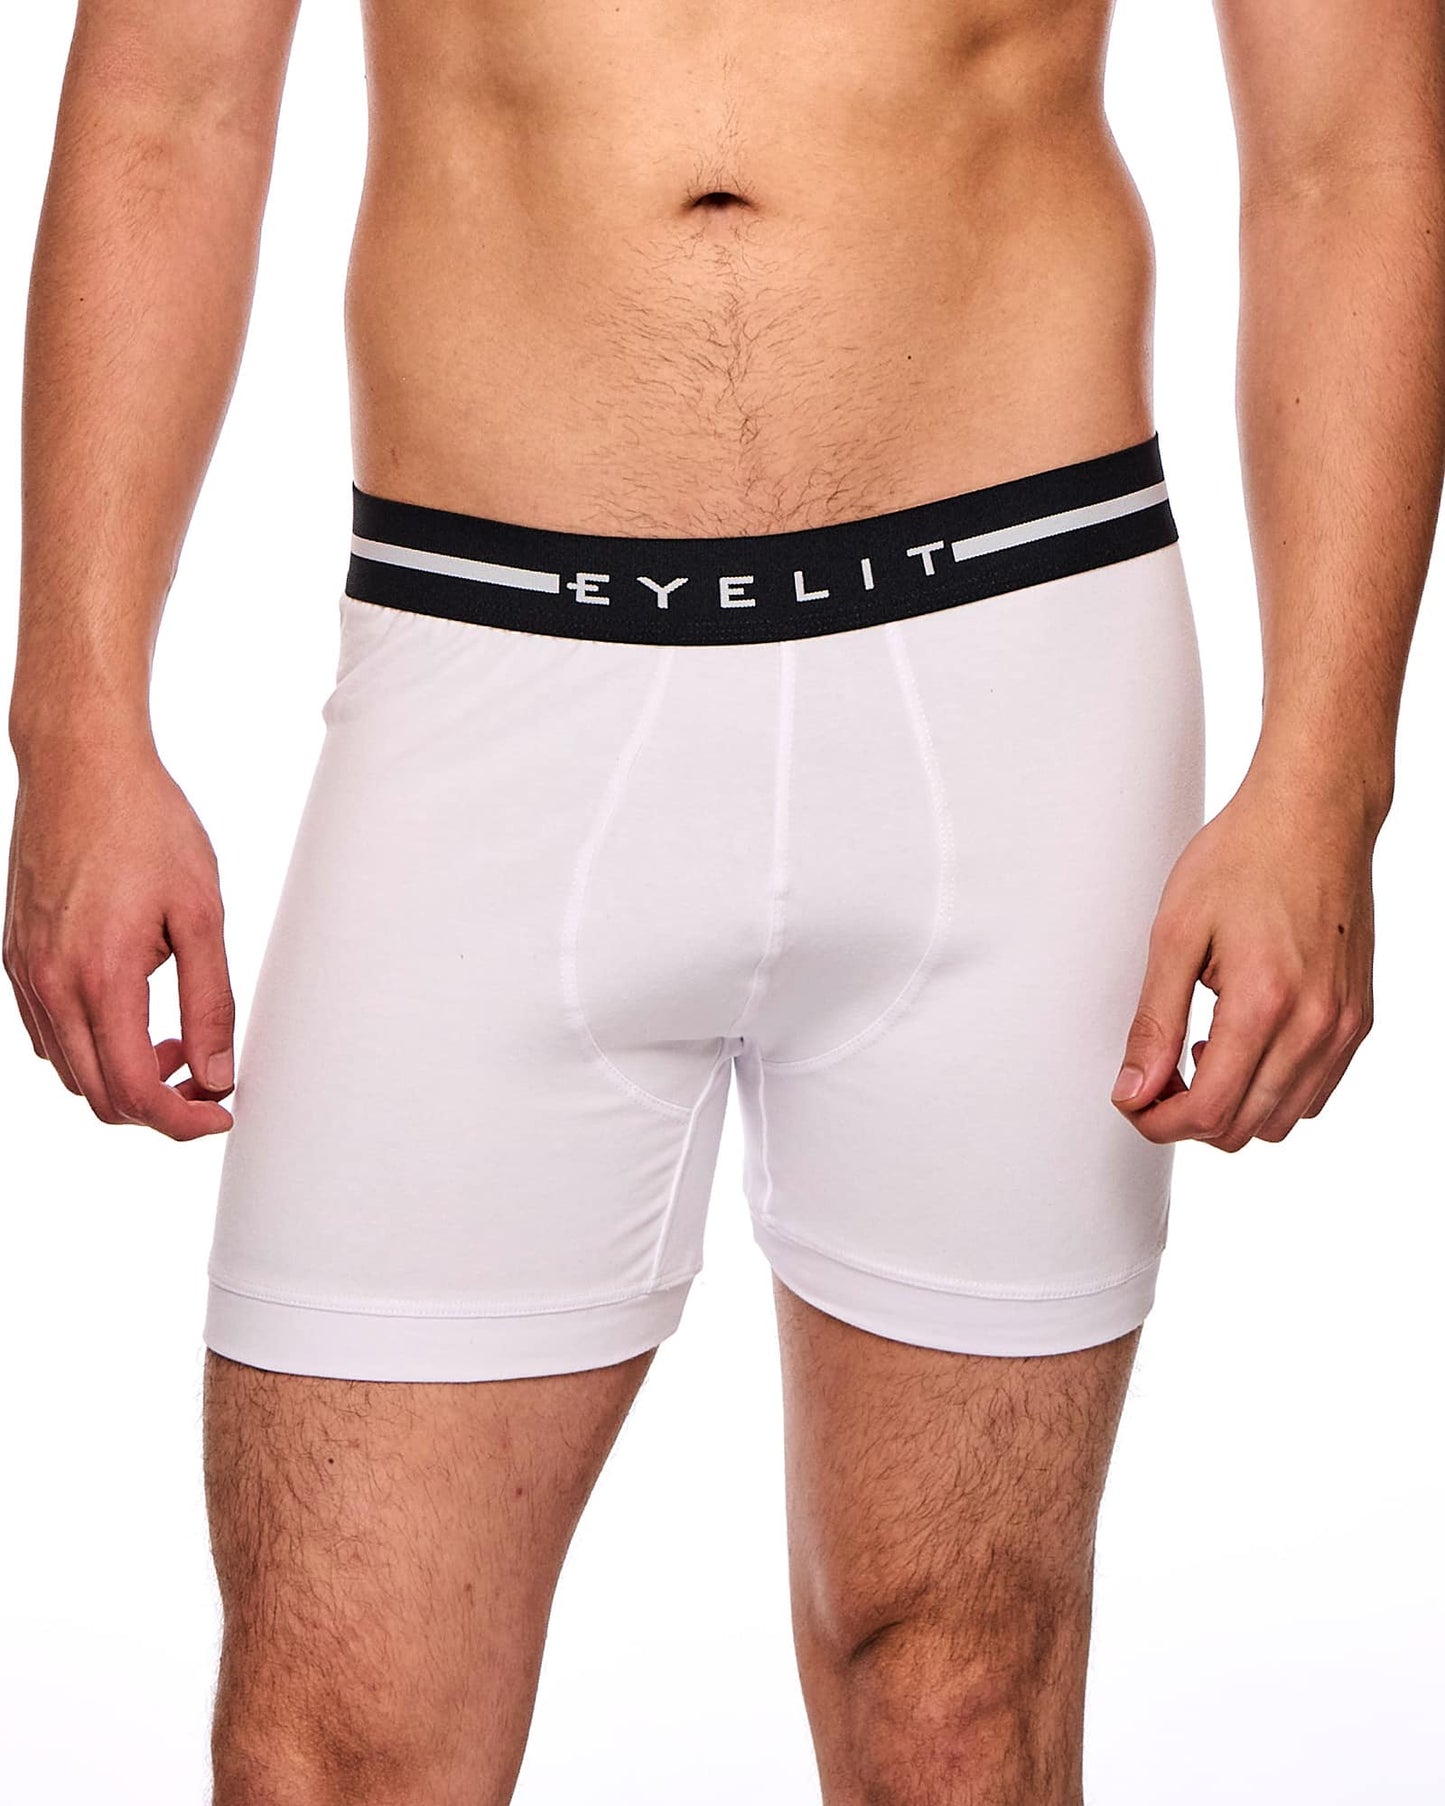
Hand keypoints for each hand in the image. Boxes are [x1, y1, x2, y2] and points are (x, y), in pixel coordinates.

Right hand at [5, 741, 234, 1138]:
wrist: (79, 765)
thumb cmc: (146, 825)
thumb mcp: (202, 912)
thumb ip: (212, 999)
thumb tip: (218, 1071)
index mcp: (100, 977)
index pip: (135, 1091)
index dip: (183, 1119)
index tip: (222, 1111)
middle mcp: (50, 984)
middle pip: (99, 1096)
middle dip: (158, 1108)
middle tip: (208, 1082)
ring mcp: (24, 973)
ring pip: (70, 1071)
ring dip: (124, 1078)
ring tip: (176, 1041)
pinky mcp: (15, 957)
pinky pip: (48, 1035)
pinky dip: (90, 1049)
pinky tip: (131, 1017)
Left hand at [1112, 771, 1375, 1151]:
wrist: (1315, 814)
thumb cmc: (1246, 856)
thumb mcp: (1175, 933)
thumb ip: (1152, 1022)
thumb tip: (1134, 1089)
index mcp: (1265, 1004)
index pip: (1210, 1112)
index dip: (1159, 1123)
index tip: (1132, 1103)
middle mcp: (1316, 1025)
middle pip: (1245, 1127)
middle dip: (1188, 1120)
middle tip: (1152, 1082)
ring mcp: (1344, 1025)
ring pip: (1283, 1120)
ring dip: (1231, 1108)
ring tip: (1195, 1055)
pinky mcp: (1358, 1018)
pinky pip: (1314, 1091)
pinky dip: (1271, 1090)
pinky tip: (1238, 1045)